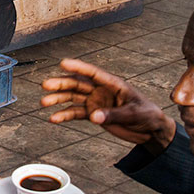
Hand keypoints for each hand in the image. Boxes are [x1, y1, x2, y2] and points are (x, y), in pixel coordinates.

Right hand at [40, 58, 175, 149]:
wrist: (150, 130)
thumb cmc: (146, 115)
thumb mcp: (133, 114)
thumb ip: (113, 115)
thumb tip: (93, 116)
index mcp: (113, 84)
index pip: (93, 73)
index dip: (78, 67)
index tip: (63, 63)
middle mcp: (101, 90)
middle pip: (78, 84)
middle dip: (62, 84)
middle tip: (46, 85)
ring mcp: (96, 102)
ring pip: (73, 98)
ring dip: (58, 99)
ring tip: (44, 103)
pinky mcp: (94, 114)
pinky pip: (76, 113)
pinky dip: (65, 115)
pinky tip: (53, 118)